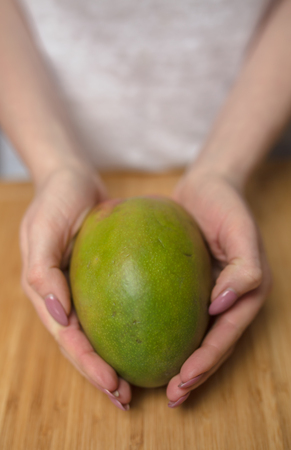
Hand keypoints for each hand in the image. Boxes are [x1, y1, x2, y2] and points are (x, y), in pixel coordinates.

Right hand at [20, 165, 130, 410]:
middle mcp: (61, 296)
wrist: (72, 177)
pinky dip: (125, 328)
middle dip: (100, 373)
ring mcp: (79, 289)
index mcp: (44, 291)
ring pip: (96, 332)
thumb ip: (42, 271)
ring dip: (112, 359)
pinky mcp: (99, 278)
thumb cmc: (56, 198)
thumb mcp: (44, 228)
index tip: (112, 384)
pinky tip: (149, 339)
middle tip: (126, 397)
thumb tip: (56, 314)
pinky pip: (112, 307)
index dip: (86, 363)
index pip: (66, 337)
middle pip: (80, 344)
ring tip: (135, 384)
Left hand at [166, 169, 271, 406]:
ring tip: (157, 381)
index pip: (226, 335)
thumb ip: (245, 269)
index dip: (207, 361)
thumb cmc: (225, 204)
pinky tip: (140, 339)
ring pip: (192, 334)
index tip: (183, 381)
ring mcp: (207, 292)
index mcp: (245, 292)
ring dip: (178, 359)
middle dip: (193, 372)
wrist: (206, 184)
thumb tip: (221, 306)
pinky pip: (174, 311)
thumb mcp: (240, 230)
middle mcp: (227, 298)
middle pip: (211, 343)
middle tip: (170, 395)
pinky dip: (162, 329)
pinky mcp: (187, 283)